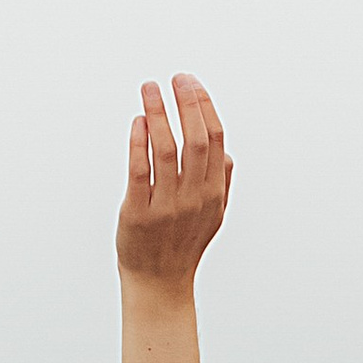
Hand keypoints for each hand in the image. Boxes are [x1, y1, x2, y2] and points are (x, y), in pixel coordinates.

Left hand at [118, 72, 231, 289]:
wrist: (159, 285)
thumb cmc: (183, 246)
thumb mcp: (212, 217)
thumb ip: (221, 184)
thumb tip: (225, 153)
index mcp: (213, 193)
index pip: (214, 140)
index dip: (204, 107)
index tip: (190, 82)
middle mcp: (193, 198)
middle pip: (194, 140)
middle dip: (186, 103)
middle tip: (175, 77)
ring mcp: (166, 206)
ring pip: (165, 150)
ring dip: (158, 113)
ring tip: (149, 88)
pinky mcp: (138, 213)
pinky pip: (139, 171)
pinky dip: (138, 143)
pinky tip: (137, 121)